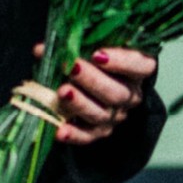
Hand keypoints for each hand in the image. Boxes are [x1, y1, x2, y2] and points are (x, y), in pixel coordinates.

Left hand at [35, 43, 157, 145]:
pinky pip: (88, 136)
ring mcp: (115, 115)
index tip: (98, 54)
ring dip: (80, 103)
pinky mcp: (98, 131)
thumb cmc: (90, 60)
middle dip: (92, 80)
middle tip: (72, 68)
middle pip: (116, 92)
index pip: (140, 66)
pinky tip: (60, 130)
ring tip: (62, 92)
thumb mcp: (86, 48)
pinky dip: (74, 134)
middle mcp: (129, 95)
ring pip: (102, 113)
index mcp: (134, 70)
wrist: (90, 86)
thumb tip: (42, 50)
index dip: (121, 61)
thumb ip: (71, 45)